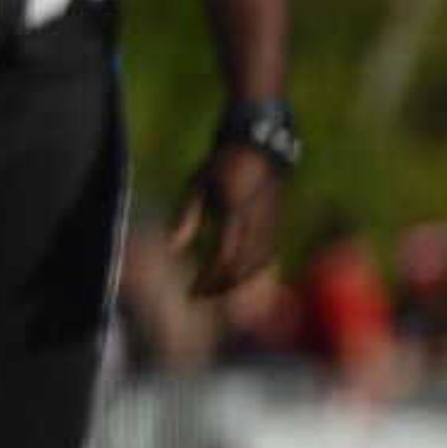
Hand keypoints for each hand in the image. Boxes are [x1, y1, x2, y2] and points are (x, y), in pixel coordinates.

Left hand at [169, 141, 285, 297]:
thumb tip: (172, 248)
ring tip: (214, 291)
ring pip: (257, 270)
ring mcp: (270, 230)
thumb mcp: (197, 186)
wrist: (259, 152)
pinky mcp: (275, 231)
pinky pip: (267, 262)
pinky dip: (252, 277)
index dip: (208, 279)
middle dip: (221, 287)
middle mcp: (256, 226)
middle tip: (198, 295)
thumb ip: (186, 218)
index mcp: (235, 214)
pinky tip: (236, 280)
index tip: (191, 291)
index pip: (224, 257)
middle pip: (243, 270)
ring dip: (237, 285)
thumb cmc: (222, 166)